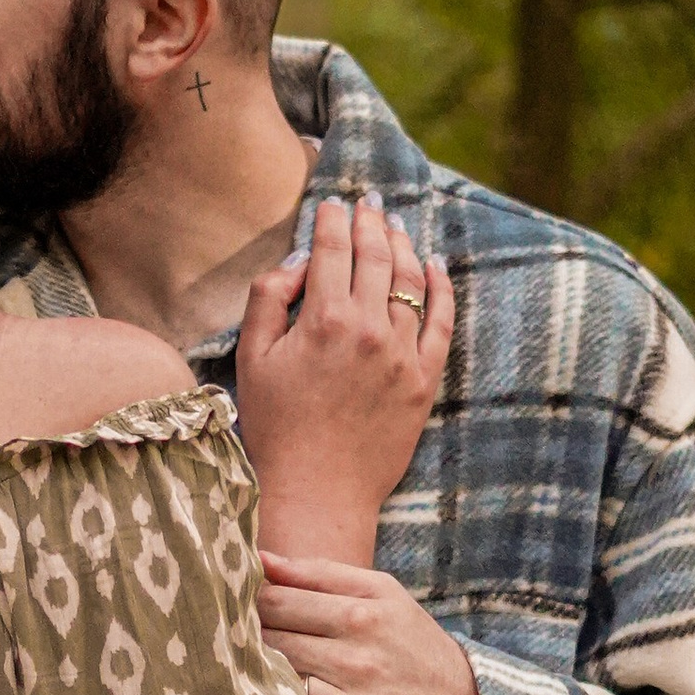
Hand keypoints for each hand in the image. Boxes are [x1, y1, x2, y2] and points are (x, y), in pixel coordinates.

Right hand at [235, 194, 453, 564]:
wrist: (316, 491)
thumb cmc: (275, 428)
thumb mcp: (252, 358)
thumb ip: (268, 299)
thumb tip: (300, 262)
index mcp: (324, 319)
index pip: (334, 249)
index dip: (332, 220)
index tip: (331, 204)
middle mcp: (369, 329)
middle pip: (376, 256)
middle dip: (371, 222)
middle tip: (368, 203)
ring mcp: (402, 354)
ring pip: (411, 281)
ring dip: (403, 246)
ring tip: (395, 226)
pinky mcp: (423, 380)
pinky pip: (442, 322)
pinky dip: (442, 288)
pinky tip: (436, 266)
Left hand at [257, 556, 480, 694]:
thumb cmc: (413, 647)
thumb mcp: (383, 595)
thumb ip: (320, 574)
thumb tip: (260, 559)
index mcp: (363, 617)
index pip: (278, 603)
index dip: (250, 604)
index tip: (239, 608)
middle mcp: (359, 663)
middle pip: (273, 645)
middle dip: (251, 642)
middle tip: (240, 643)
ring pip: (282, 688)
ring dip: (267, 682)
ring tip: (263, 678)